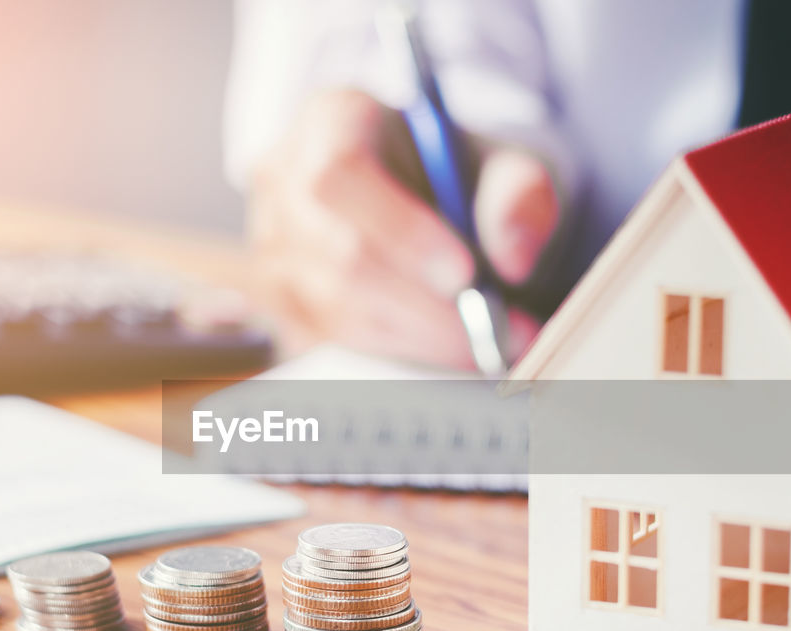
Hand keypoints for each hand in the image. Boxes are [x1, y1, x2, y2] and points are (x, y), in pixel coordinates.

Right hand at [247, 89, 558, 368]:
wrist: (432, 199)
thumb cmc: (461, 174)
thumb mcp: (506, 163)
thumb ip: (518, 195)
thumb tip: (512, 259)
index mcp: (332, 120)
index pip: (340, 173)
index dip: (399, 229)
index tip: (465, 273)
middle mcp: (284, 180)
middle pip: (339, 253)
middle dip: (424, 305)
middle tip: (495, 330)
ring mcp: (272, 245)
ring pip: (337, 306)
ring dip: (419, 335)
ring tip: (486, 341)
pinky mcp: (279, 299)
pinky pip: (335, 337)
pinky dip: (398, 350)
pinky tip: (445, 344)